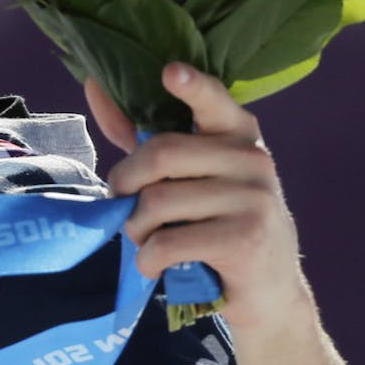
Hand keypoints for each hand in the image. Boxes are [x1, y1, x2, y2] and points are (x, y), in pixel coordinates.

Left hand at [83, 63, 312, 336]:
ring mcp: (254, 199)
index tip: (170, 72)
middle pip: (161, 154)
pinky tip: (156, 263)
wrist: (269, 292)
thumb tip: (94, 86)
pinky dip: (147, 258)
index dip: (192, 86)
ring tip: (147, 238)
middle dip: (125, 183)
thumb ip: (143, 134)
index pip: (215, 100)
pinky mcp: (245, 240)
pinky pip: (167, 242)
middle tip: (125, 205)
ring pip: (157, 202)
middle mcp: (253, 160)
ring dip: (135, 228)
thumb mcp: (187, 176)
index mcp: (239, 134)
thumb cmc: (215, 223)